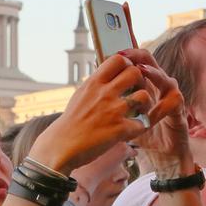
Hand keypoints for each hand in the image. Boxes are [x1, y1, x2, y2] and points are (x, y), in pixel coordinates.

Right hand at [29, 54, 152, 174]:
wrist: (60, 146)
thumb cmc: (70, 123)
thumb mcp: (80, 95)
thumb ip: (95, 84)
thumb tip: (105, 73)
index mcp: (94, 83)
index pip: (119, 58)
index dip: (128, 65)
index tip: (126, 77)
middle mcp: (104, 93)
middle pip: (135, 72)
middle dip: (140, 82)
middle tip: (135, 93)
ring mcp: (113, 110)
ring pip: (144, 96)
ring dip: (144, 105)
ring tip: (138, 112)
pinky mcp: (119, 129)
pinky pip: (142, 123)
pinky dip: (139, 128)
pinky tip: (130, 131)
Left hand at [119, 49, 193, 177]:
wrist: (159, 158)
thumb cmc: (138, 134)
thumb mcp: (119, 114)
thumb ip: (111, 96)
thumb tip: (93, 77)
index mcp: (143, 85)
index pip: (136, 61)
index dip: (128, 52)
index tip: (114, 49)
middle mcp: (158, 88)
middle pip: (152, 64)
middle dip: (139, 57)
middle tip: (126, 55)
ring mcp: (170, 100)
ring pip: (166, 79)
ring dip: (154, 74)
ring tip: (142, 72)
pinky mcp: (179, 114)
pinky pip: (174, 102)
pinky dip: (163, 103)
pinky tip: (151, 106)